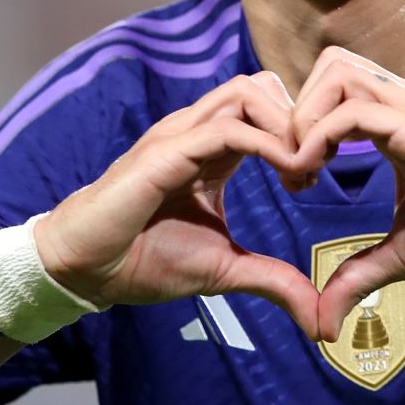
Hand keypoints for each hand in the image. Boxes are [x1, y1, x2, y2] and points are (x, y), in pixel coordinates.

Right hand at [33, 72, 320, 339]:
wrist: (87, 270)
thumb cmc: (143, 260)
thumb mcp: (225, 270)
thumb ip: (273, 281)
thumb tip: (318, 320)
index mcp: (213, 149)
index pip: (267, 109)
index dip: (302, 135)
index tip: (316, 178)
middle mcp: (198, 132)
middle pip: (263, 85)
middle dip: (301, 119)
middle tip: (315, 166)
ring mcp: (181, 135)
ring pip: (249, 92)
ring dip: (288, 124)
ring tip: (302, 169)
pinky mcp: (168, 150)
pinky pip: (229, 128)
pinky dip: (269, 144)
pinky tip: (287, 175)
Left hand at [288, 47, 404, 341]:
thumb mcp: (404, 255)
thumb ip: (359, 275)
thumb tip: (324, 323)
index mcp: (399, 123)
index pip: (335, 90)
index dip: (303, 126)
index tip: (296, 180)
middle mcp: (404, 105)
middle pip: (330, 65)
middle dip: (295, 109)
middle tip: (293, 167)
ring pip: (334, 73)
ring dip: (302, 118)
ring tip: (301, 170)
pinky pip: (350, 112)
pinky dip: (316, 138)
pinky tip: (312, 176)